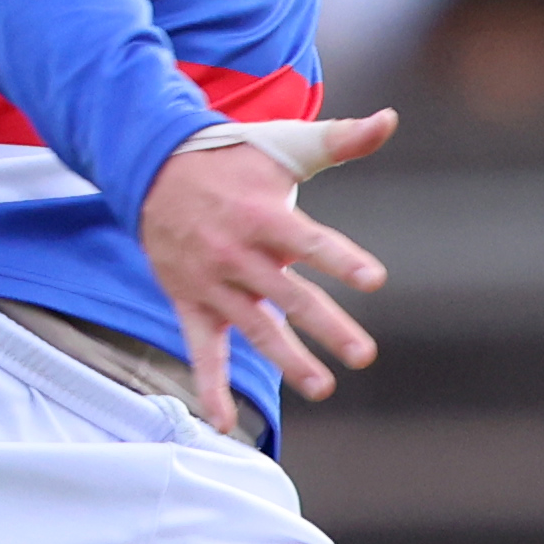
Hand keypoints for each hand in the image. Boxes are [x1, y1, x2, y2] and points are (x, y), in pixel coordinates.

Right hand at [140, 109, 396, 422]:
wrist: (154, 168)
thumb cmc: (235, 159)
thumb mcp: (286, 144)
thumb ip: (342, 139)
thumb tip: (389, 119)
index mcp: (264, 215)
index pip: (309, 241)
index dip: (341, 259)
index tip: (373, 279)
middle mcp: (238, 254)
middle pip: (289, 296)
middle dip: (326, 325)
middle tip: (363, 353)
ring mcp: (212, 284)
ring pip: (254, 329)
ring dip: (287, 360)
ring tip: (322, 387)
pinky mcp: (190, 304)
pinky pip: (201, 352)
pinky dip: (209, 388)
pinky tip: (223, 423)